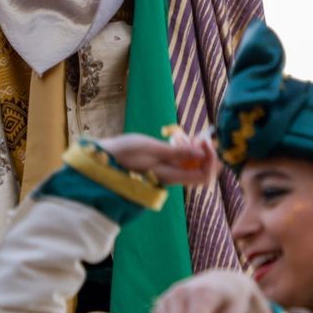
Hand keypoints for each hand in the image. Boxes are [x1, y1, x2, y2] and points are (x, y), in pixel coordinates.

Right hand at [95, 130, 219, 186]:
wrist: (102, 159)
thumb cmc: (122, 153)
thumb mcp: (150, 148)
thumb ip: (176, 152)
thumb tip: (201, 154)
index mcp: (170, 176)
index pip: (204, 176)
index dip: (211, 160)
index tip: (204, 141)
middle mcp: (171, 177)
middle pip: (200, 170)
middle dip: (204, 153)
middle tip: (198, 136)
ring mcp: (166, 172)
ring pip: (190, 164)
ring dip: (193, 149)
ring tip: (184, 135)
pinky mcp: (159, 166)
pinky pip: (179, 161)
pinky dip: (182, 149)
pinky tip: (175, 139)